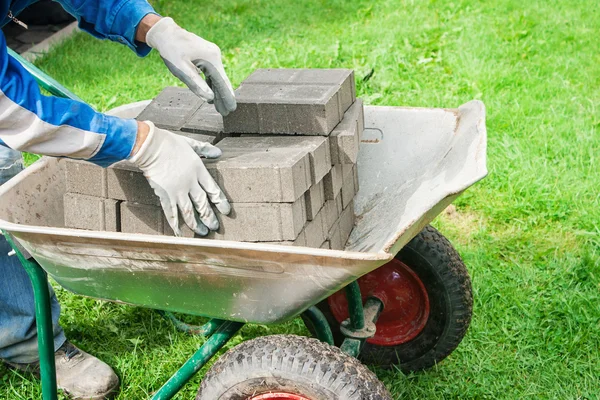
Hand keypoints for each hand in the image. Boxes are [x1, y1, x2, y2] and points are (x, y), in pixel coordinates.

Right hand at [129, 121, 229, 235]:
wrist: (150, 147)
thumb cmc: (170, 143)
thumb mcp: (191, 143)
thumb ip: (205, 149)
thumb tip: (219, 153)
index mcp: (198, 171)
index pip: (213, 190)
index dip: (221, 202)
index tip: (226, 211)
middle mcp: (190, 183)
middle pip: (203, 204)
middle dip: (209, 217)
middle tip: (215, 227)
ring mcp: (177, 191)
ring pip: (189, 212)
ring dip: (196, 224)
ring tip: (202, 232)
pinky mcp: (164, 195)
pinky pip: (170, 213)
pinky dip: (175, 224)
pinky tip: (179, 233)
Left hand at [145, 17, 236, 115]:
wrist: (166, 33)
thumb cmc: (171, 50)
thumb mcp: (181, 69)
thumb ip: (196, 84)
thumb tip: (209, 98)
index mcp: (211, 58)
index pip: (221, 82)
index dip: (227, 96)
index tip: (232, 108)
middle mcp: (215, 55)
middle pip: (221, 80)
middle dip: (224, 97)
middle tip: (227, 112)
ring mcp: (212, 55)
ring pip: (217, 78)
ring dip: (218, 92)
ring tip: (220, 108)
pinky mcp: (207, 56)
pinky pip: (212, 73)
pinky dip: (212, 84)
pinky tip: (213, 94)